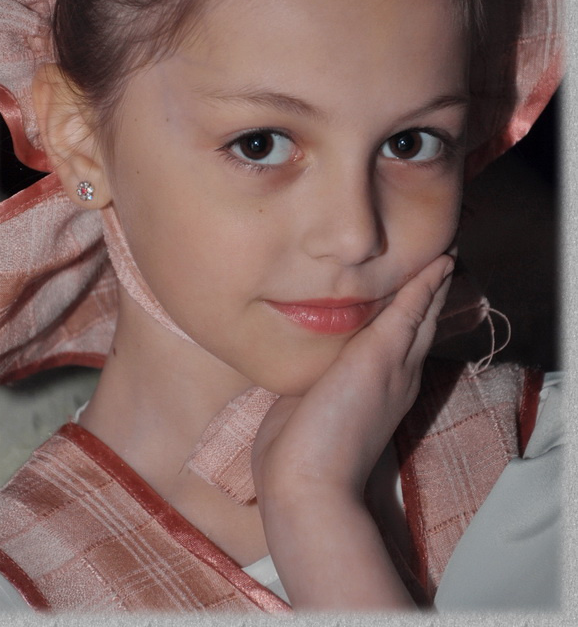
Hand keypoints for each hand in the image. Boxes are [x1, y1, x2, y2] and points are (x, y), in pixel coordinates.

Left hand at [251, 252, 453, 608]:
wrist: (305, 485)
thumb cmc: (296, 457)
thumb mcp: (306, 407)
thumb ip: (311, 385)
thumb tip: (301, 372)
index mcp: (379, 394)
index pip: (399, 347)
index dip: (409, 320)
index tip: (414, 295)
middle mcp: (395, 379)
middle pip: (420, 327)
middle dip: (431, 296)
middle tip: (443, 265)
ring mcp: (394, 367)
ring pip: (421, 314)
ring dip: (433, 283)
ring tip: (445, 256)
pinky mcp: (381, 355)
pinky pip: (411, 309)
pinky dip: (426, 284)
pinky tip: (439, 262)